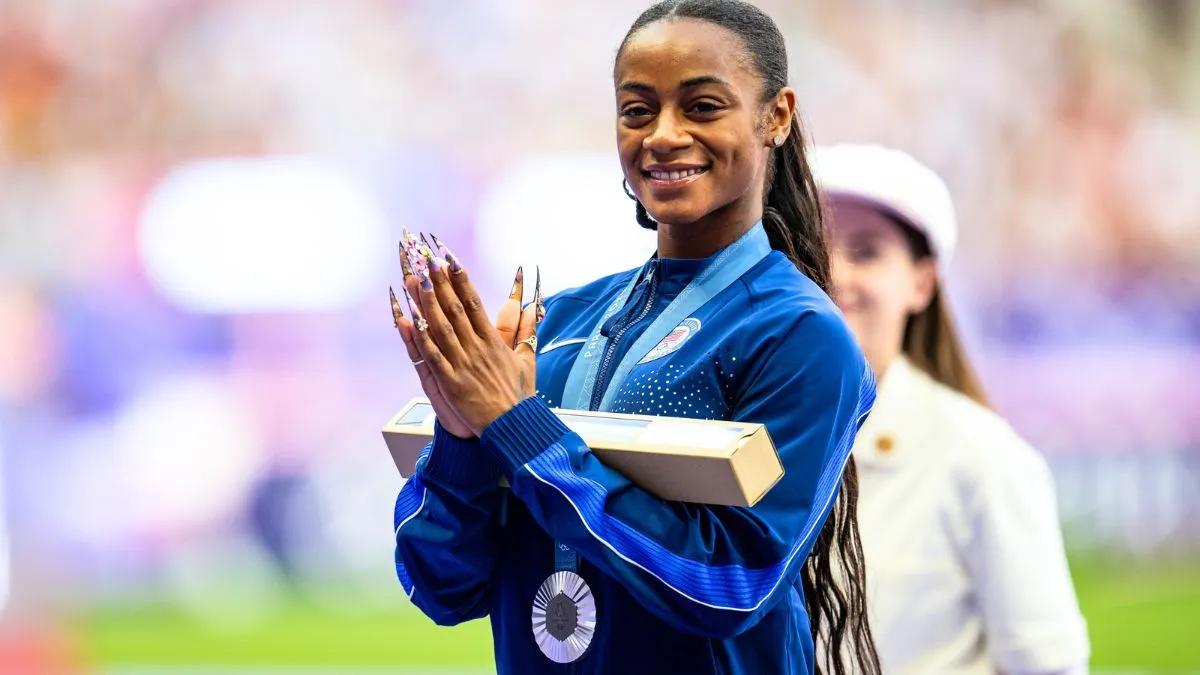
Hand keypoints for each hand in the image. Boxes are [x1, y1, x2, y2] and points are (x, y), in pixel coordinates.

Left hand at [403, 237, 539, 436]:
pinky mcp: (452, 383)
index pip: (474, 303)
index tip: (450, 259)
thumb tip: (534, 309)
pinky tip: (411, 320)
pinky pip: (434, 356)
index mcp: (493, 342)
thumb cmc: (519, 397)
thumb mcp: (527, 361)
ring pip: (442, 328)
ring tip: (417, 279)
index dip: (461, 280)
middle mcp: (477, 348)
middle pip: (455, 309)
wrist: (514, 427)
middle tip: (428, 259)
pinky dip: (422, 338)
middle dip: (441, 282)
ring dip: (428, 302)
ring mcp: (463, 365)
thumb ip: (527, 333)